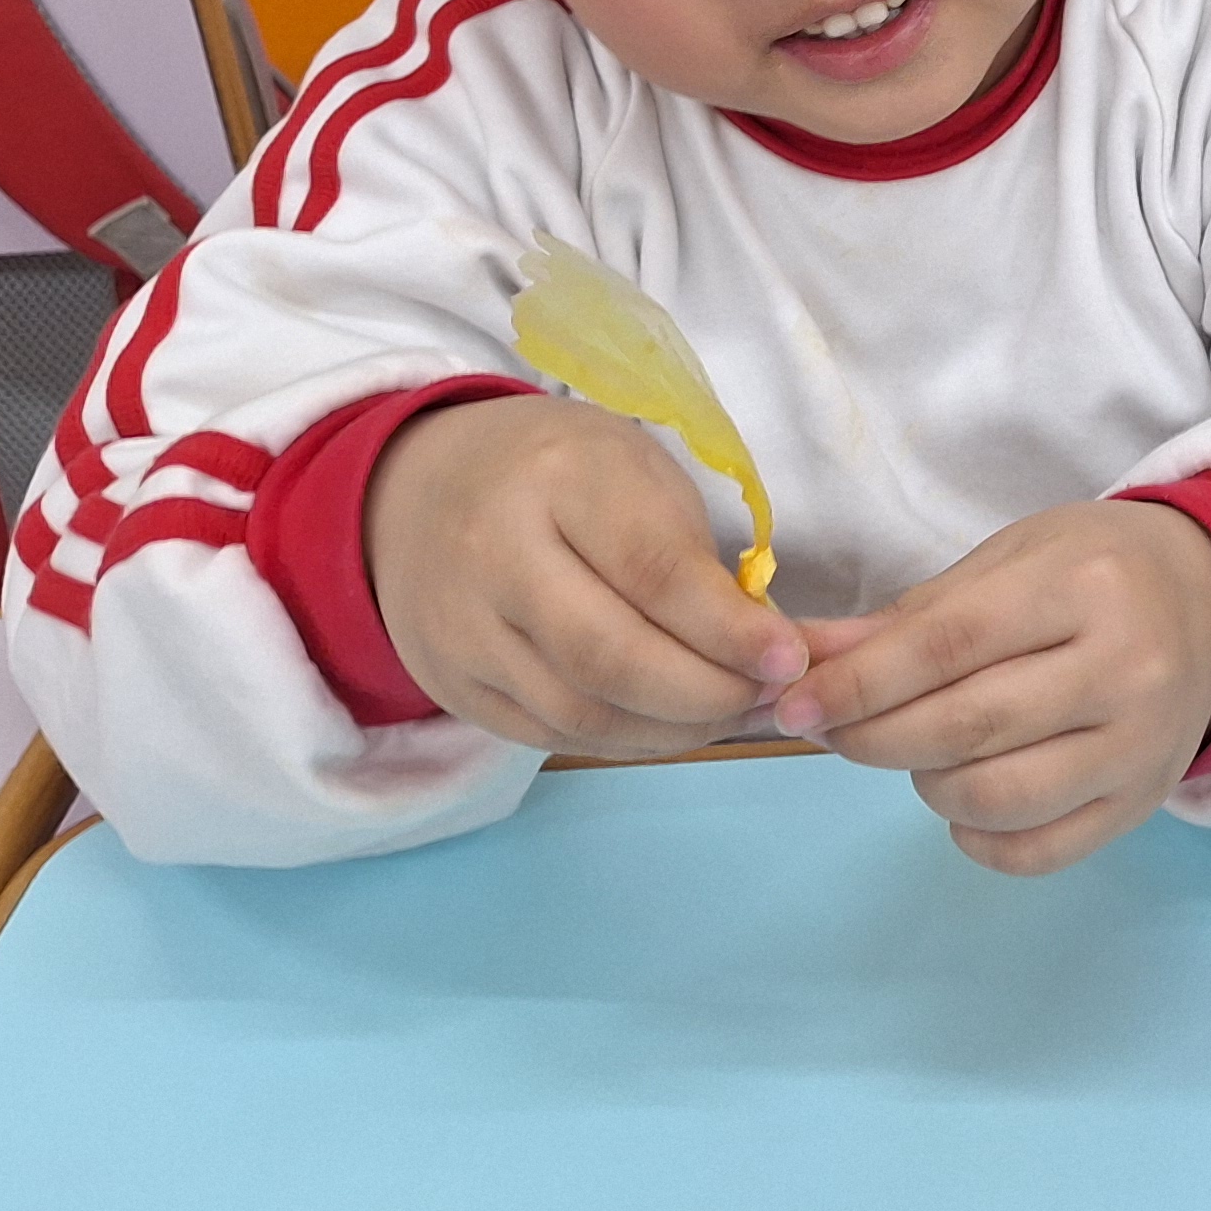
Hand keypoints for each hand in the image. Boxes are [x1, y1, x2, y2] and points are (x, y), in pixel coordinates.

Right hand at [366, 393, 806, 756]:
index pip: (652, 569)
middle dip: (706, 693)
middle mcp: (495, 554)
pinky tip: (670, 725)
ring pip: (581, 712)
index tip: (789, 658)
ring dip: (673, 729)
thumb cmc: (561, 473)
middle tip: (768, 696)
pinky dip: (625, 740)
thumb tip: (764, 647)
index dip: (728, 628)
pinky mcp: (449, 685)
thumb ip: (691, 553)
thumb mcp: (634, 471)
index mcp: (558, 477)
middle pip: (610, 657)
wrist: (421, 490)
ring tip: (732, 713)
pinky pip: (549, 735)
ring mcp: (461, 628)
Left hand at [769, 501, 1210, 875]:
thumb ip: (910, 616)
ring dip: (924, 782)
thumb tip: (805, 662)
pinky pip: (1036, 852)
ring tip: (918, 749)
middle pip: (966, 729)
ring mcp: (1141, 746)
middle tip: (828, 729)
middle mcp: (1125, 669)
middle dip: (871, 737)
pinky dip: (975, 837)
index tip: (790, 705)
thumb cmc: (1095, 569)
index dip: (857, 684)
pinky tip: (963, 797)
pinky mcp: (1144, 803)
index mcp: (1085, 586)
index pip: (948, 646)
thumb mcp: (1010, 559)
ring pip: (996, 798)